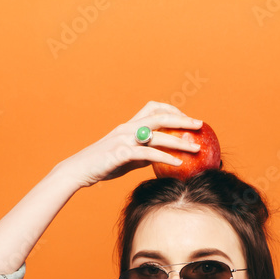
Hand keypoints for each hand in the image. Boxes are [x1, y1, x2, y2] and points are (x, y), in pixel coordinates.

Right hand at [53, 101, 202, 187]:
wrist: (79, 170)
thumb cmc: (102, 164)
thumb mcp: (126, 157)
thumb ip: (143, 154)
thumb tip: (160, 158)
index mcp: (129, 125)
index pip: (153, 108)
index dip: (172, 110)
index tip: (186, 119)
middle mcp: (128, 128)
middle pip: (160, 117)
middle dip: (182, 120)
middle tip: (200, 125)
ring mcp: (124, 139)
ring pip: (157, 135)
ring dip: (179, 141)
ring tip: (196, 149)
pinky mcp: (121, 153)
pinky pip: (148, 154)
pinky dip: (165, 158)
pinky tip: (179, 164)